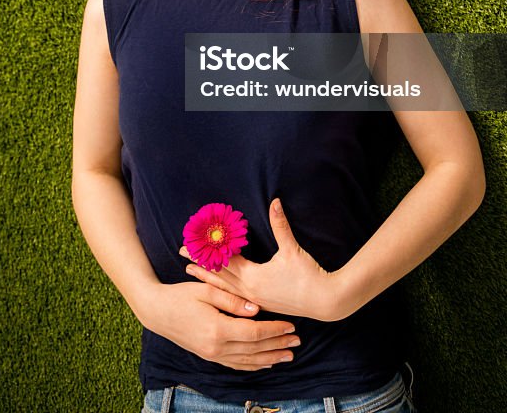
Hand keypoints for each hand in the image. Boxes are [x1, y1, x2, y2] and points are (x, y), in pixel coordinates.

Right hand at [142, 280, 300, 371]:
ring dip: (270, 358)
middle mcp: (216, 348)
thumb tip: (257, 309)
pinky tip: (265, 363)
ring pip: (248, 361)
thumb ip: (233, 300)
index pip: (255, 333)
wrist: (156, 311)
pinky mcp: (209, 356)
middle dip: (278, 345)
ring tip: (288, 355)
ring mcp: (212, 355)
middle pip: (255, 350)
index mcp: (218, 329)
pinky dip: (253, 365)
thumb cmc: (180, 295)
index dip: (275, 329)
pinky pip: (236, 364)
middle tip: (297, 341)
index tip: (291, 324)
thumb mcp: (207, 291)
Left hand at [180, 198, 338, 320]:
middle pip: (219, 275)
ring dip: (208, 279)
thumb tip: (275, 201)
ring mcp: (255, 300)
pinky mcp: (263, 305)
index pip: (223, 261)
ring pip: (225, 289)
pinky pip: (235, 297)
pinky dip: (222, 290)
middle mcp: (249, 291)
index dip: (206, 251)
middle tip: (181, 255)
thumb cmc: (308, 276)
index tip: (188, 244)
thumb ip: (280, 225)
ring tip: (191, 273)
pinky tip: (218, 290)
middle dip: (199, 264)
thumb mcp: (292, 249)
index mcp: (253, 278)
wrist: (326, 301)